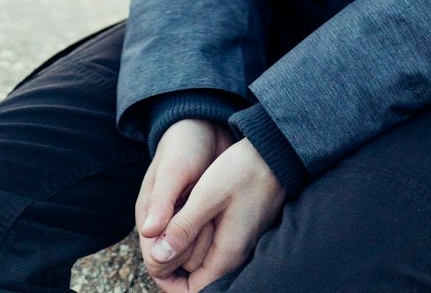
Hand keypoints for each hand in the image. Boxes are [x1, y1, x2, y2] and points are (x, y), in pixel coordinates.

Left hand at [141, 137, 285, 291]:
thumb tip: (158, 257)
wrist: (276, 151)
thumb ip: (183, 227)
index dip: (169, 281)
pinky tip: (190, 211)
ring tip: (172, 219)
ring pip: (204, 257)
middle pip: (196, 275)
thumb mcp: (207, 195)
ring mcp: (239, 241)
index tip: (155, 256)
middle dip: (174, 260)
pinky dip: (198, 232)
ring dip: (185, 244)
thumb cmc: (243, 170)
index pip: (193, 291)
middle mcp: (235, 254)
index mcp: (226, 254)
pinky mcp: (241, 227)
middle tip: (159, 234)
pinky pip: (214, 241)